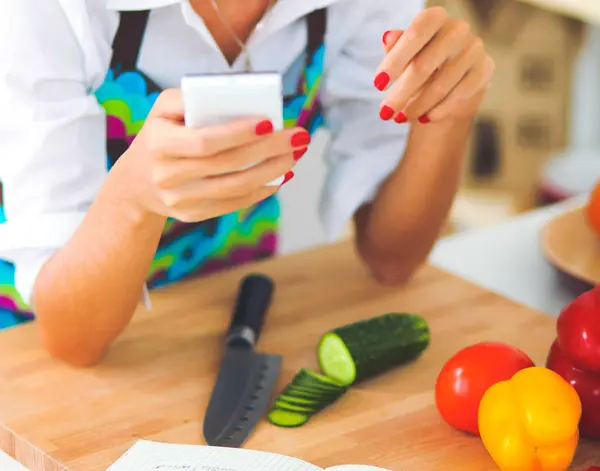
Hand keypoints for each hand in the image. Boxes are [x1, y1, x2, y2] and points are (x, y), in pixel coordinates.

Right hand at [117, 89, 308, 222]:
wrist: (136, 183)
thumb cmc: (160, 135)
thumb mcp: (162, 110)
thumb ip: (189, 97)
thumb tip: (233, 97)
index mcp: (159, 144)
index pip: (205, 142)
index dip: (238, 134)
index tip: (269, 123)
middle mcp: (168, 175)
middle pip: (228, 164)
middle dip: (269, 149)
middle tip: (299, 136)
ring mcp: (180, 200)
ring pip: (236, 187)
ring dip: (272, 171)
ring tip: (295, 155)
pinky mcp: (192, 214)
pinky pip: (233, 203)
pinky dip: (261, 190)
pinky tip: (281, 176)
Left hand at [374, 7, 493, 123]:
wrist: (452, 80)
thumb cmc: (422, 62)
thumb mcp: (405, 55)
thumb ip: (396, 47)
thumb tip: (387, 37)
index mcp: (435, 18)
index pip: (414, 35)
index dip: (394, 61)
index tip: (378, 84)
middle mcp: (457, 29)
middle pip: (424, 65)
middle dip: (401, 93)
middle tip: (385, 113)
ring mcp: (474, 48)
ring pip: (441, 84)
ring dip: (417, 105)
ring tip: (400, 118)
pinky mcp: (484, 69)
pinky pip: (460, 94)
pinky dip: (440, 109)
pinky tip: (423, 119)